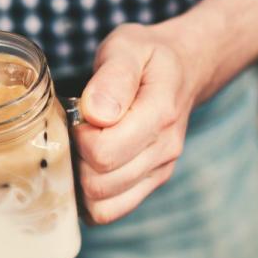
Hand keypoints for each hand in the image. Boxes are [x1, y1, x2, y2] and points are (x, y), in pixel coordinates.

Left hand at [74, 22, 212, 224]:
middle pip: (99, 184)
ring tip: (79, 148)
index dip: (78, 138)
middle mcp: (165, 149)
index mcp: (158, 114)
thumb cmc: (148, 56)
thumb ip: (113, 76)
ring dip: (79, 181)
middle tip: (73, 131)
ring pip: (103, 205)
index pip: (104, 153)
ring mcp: (160, 170)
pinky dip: (89, 199)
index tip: (76, 115)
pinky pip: (112, 211)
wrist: (183, 67)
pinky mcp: (151, 181)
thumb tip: (96, 113)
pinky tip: (84, 168)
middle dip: (75, 160)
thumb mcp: (128, 46)